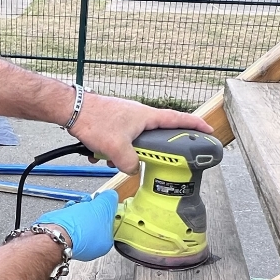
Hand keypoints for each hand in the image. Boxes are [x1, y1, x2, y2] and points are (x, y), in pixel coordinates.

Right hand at [36, 190, 118, 261]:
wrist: (53, 234)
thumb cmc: (78, 226)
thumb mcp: (102, 206)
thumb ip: (109, 199)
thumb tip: (110, 196)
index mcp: (104, 243)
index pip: (109, 223)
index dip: (105, 209)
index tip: (101, 201)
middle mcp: (90, 248)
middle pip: (94, 223)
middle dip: (90, 209)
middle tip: (88, 201)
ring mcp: (75, 245)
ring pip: (80, 223)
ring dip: (78, 211)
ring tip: (75, 205)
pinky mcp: (62, 240)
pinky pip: (68, 226)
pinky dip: (68, 216)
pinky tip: (67, 211)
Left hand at [67, 92, 212, 174]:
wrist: (72, 110)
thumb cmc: (95, 120)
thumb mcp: (116, 149)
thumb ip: (130, 163)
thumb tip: (134, 169)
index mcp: (147, 117)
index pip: (178, 119)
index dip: (195, 125)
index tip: (207, 130)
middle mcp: (139, 116)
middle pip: (153, 137)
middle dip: (146, 152)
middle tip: (147, 160)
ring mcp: (125, 120)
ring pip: (132, 143)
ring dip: (121, 154)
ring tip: (107, 156)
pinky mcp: (113, 124)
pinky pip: (118, 142)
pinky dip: (109, 150)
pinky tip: (96, 153)